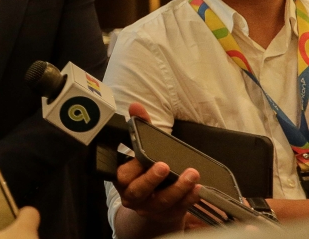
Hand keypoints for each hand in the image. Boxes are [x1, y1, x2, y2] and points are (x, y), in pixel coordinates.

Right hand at [113, 104, 200, 235]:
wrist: (151, 203)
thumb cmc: (145, 170)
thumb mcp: (142, 148)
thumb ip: (139, 127)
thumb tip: (135, 106)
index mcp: (123, 179)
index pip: (123, 175)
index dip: (133, 167)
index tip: (142, 157)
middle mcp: (133, 196)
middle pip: (139, 191)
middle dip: (152, 179)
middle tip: (164, 166)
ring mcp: (150, 208)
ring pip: (162, 201)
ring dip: (178, 188)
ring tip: (192, 174)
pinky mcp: (167, 215)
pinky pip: (179, 209)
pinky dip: (189, 199)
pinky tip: (198, 189)